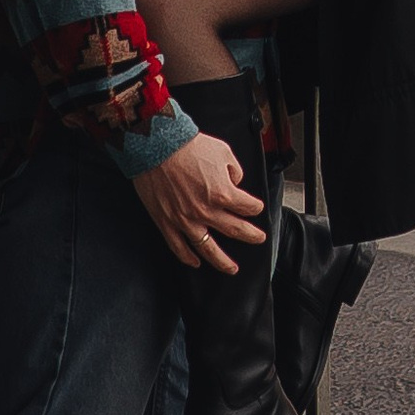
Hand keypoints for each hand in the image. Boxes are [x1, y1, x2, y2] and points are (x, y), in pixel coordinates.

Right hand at [134, 124, 264, 271]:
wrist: (156, 146)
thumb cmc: (187, 146)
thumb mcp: (222, 151)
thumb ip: (234, 170)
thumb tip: (235, 181)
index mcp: (223, 194)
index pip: (249, 207)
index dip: (255, 207)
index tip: (255, 207)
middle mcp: (206, 211)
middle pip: (236, 231)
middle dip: (251, 236)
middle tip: (258, 239)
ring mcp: (185, 220)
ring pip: (208, 249)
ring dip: (222, 261)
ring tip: (231, 268)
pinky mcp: (166, 222)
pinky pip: (178, 247)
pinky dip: (188, 257)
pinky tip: (195, 262)